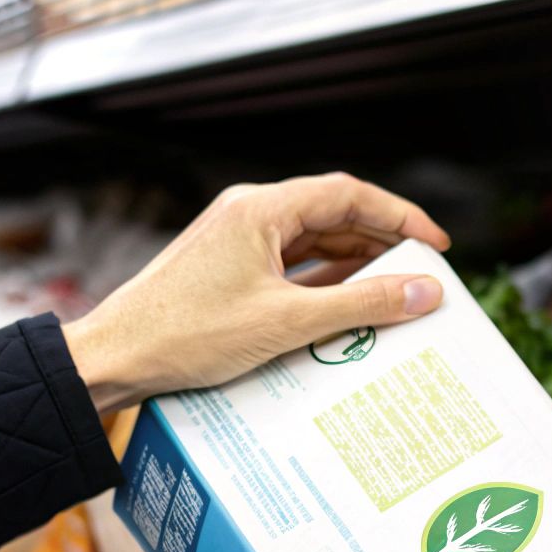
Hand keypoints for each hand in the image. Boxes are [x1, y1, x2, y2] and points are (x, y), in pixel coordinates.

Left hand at [63, 173, 451, 409]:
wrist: (115, 357)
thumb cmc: (185, 335)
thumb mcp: (287, 322)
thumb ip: (361, 303)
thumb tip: (422, 291)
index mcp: (260, 208)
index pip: (348, 194)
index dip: (400, 215)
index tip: (435, 244)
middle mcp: (248, 213)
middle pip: (333, 213)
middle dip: (382, 241)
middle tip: (423, 272)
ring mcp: (235, 240)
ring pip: (311, 240)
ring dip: (354, 262)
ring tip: (394, 291)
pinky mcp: (227, 268)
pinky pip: (289, 264)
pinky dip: (323, 280)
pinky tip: (346, 305)